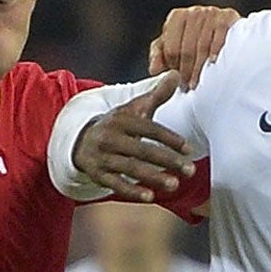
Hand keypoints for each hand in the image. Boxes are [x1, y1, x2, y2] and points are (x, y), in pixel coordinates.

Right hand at [70, 73, 195, 202]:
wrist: (80, 141)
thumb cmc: (116, 126)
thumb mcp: (132, 109)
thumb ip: (156, 95)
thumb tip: (176, 75)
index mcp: (121, 120)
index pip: (149, 128)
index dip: (169, 139)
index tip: (189, 150)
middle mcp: (110, 137)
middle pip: (142, 149)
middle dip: (167, 160)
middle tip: (190, 170)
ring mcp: (103, 157)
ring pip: (130, 168)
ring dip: (153, 177)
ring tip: (174, 184)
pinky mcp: (98, 174)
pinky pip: (116, 184)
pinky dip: (132, 191)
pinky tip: (150, 197)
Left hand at [148, 5, 238, 88]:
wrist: (228, 30)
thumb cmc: (195, 41)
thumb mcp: (174, 47)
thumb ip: (159, 56)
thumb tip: (153, 70)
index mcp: (177, 17)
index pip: (171, 47)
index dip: (173, 67)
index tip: (176, 82)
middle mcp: (193, 12)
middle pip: (186, 48)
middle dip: (185, 71)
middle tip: (186, 88)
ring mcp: (211, 13)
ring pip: (202, 46)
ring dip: (198, 68)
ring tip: (196, 84)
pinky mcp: (227, 16)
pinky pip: (219, 36)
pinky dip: (215, 50)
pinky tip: (212, 62)